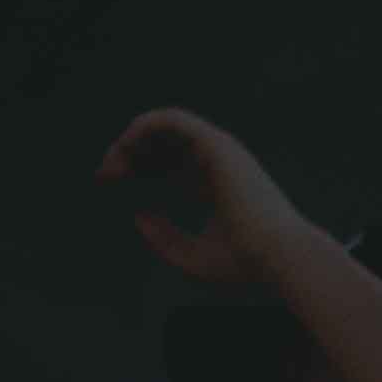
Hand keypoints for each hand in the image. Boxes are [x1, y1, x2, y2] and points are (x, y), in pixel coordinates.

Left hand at [99, 107, 300, 292]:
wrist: (277, 256)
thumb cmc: (243, 263)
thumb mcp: (190, 257)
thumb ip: (163, 237)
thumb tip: (139, 213)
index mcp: (211, 187)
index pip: (167, 164)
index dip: (134, 166)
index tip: (105, 180)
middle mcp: (213, 165)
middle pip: (161, 144)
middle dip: (127, 153)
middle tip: (103, 174)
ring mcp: (217, 152)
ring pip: (164, 127)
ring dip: (132, 138)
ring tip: (113, 162)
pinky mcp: (216, 144)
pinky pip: (174, 119)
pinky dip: (146, 125)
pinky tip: (127, 145)